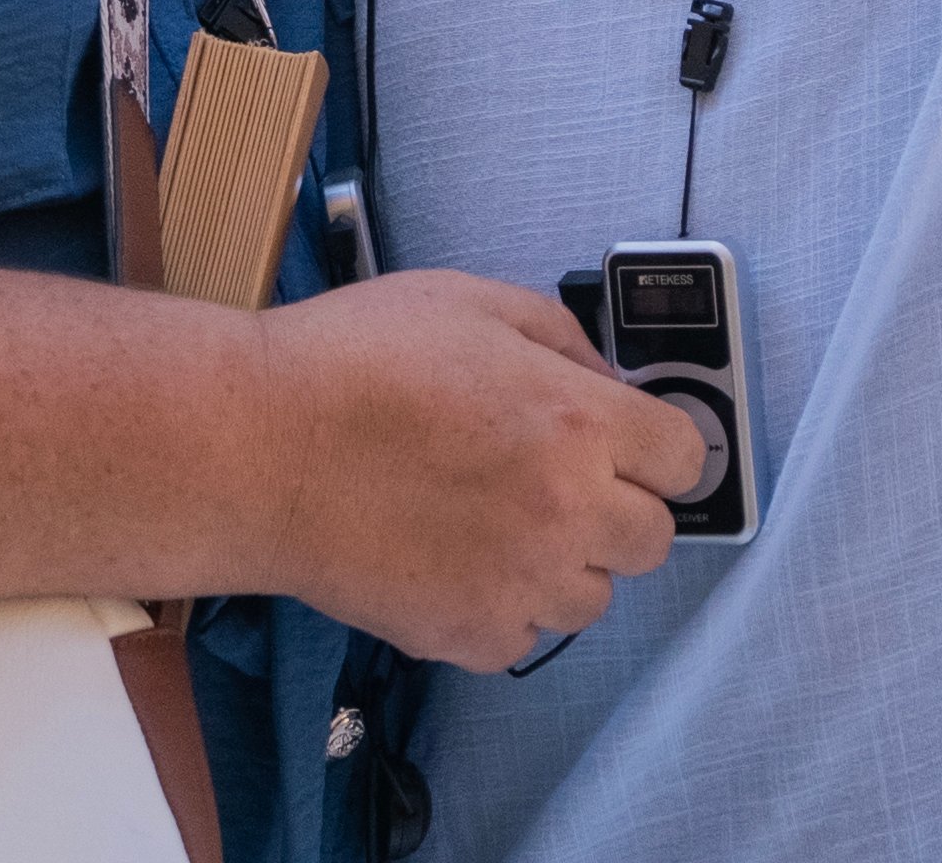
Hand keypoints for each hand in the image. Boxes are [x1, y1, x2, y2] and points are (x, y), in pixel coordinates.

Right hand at [244, 267, 701, 670]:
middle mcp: (564, 511)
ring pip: (592, 598)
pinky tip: (452, 558)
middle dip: (615, 505)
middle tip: (553, 479)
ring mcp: (519, 584)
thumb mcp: (472, 302)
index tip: (625, 442)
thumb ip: (562, 341)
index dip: (654, 444)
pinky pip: (524, 638)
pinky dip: (501, 606)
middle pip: (653, 539)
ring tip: (492, 520)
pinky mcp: (468, 637)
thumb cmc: (351, 363)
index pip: (685, 457)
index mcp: (576, 422)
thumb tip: (610, 384)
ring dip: (562, 563)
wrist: (256, 446)